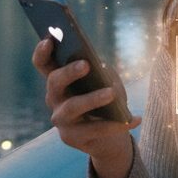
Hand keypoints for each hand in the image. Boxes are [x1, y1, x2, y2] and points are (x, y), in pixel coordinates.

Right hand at [32, 37, 141, 162]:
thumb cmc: (105, 100)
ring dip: (92, 98)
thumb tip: (100, 70)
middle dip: (69, 72)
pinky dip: (117, 123)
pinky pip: (94, 129)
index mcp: (59, 80)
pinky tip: (134, 118)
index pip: (43, 64)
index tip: (50, 40)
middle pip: (54, 82)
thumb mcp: (106, 82)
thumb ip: (101, 73)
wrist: (108, 137)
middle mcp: (54, 98)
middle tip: (86, 65)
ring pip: (72, 107)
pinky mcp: (71, 138)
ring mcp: (60, 120)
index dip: (42, 52)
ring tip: (111, 93)